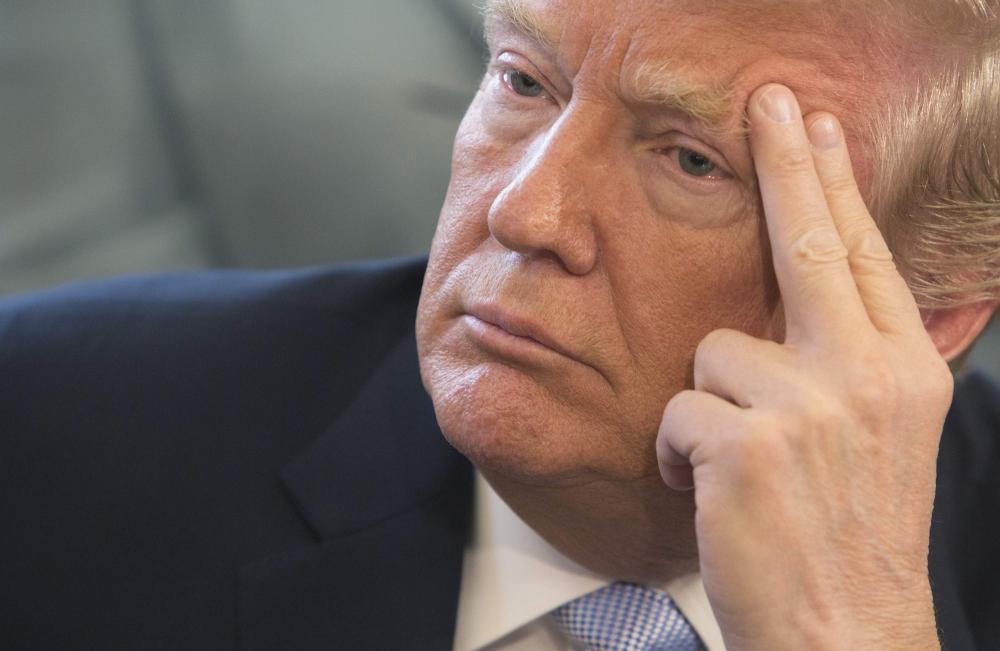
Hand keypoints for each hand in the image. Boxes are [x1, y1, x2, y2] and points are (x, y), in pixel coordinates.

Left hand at [656, 84, 951, 650]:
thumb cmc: (850, 535)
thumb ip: (851, 364)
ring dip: (707, 406)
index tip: (818, 130)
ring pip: (713, 351)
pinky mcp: (744, 443)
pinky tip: (705, 488)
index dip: (836, 186)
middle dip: (788, 162)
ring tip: (734, 463)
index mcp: (902, 373)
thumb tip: (813, 303)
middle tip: (772, 102)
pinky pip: (676, 409)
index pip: (864, 256)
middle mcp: (864, 377)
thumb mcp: (880, 438)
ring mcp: (806, 407)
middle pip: (812, 243)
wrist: (846, 631)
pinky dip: (676, 450)